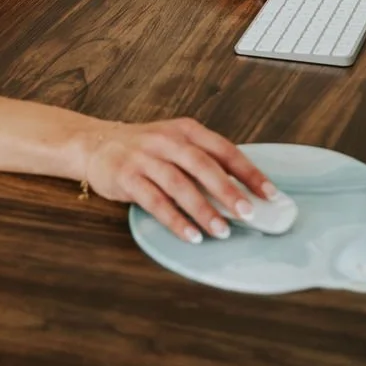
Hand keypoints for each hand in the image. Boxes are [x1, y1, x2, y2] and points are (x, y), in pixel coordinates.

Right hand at [80, 116, 286, 243]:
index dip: (248, 171)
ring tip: (222, 231)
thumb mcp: (175, 144)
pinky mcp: (127, 177)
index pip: (224, 149)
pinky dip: (174, 220)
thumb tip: (242, 193)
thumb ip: (203, 162)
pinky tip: (190, 235)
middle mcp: (166, 140)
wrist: (95, 144)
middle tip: (249, 213)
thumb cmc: (145, 148)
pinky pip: (154, 201)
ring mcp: (145, 158)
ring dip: (203, 210)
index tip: (269, 194)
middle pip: (203, 165)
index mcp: (185, 130)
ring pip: (179, 184)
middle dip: (228, 191)